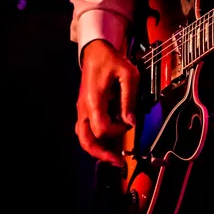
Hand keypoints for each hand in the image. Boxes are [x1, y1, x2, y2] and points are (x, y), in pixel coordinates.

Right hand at [75, 40, 138, 165]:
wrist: (96, 51)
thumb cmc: (111, 60)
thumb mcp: (128, 74)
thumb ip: (129, 99)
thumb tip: (131, 121)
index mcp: (93, 101)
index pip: (101, 128)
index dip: (117, 131)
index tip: (128, 122)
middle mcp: (84, 108)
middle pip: (85, 140)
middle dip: (101, 153)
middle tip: (117, 162)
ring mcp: (82, 110)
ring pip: (83, 137)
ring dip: (97, 149)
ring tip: (113, 156)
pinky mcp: (85, 109)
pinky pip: (86, 130)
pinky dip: (95, 139)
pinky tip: (108, 143)